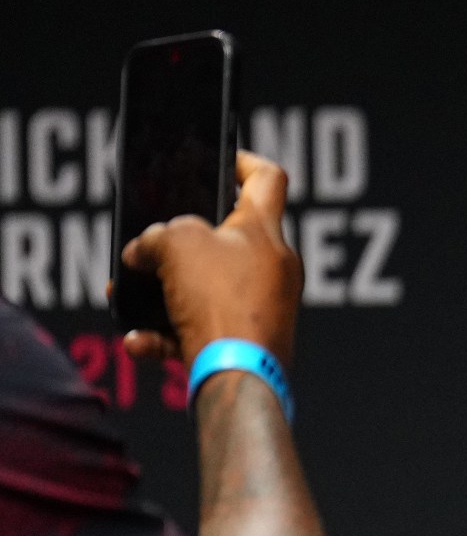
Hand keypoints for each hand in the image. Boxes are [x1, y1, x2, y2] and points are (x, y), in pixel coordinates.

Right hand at [119, 151, 301, 362]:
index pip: (267, 179)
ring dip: (161, 289)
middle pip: (222, 238)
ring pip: (203, 287)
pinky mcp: (247, 341)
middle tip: (148, 241)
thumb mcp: (176, 245)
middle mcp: (272, 267)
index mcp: (265, 232)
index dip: (241, 160)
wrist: (241, 377)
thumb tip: (144, 252)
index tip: (215, 158)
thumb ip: (157, 235)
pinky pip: (198, 329)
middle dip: (178, 239)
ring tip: (125, 292)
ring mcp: (263, 306)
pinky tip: (139, 340)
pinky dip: (165, 333)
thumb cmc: (220, 300)